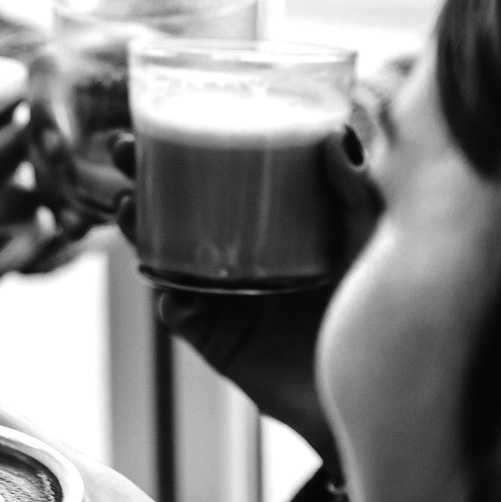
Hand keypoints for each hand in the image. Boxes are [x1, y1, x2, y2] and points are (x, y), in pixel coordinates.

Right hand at [111, 121, 381, 466]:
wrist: (377, 385)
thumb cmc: (376, 307)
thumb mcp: (372, 236)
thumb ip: (355, 190)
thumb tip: (335, 136)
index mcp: (264, 225)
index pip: (214, 176)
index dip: (180, 145)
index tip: (157, 116)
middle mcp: (235, 257)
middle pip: (174, 210)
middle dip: (141, 178)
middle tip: (123, 151)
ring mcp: (222, 298)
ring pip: (164, 256)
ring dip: (138, 231)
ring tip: (128, 207)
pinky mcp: (217, 341)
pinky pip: (182, 317)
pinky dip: (172, 303)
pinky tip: (172, 291)